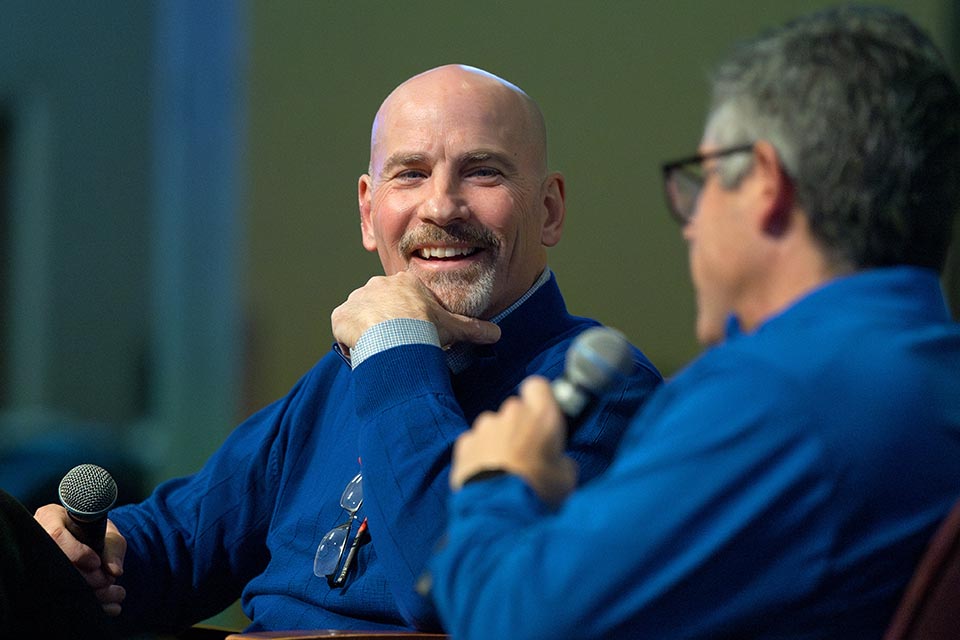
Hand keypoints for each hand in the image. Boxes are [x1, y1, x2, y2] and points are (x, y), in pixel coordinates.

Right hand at [34, 504, 126, 615]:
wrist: (91, 545)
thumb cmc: (100, 535)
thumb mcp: (110, 536)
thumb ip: (114, 550)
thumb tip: (113, 571)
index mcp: (51, 517)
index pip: (55, 535)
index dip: (77, 553)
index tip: (96, 563)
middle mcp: (38, 538)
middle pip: (54, 563)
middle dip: (85, 578)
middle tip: (106, 581)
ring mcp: (36, 560)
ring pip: (57, 583)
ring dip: (90, 594)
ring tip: (115, 594)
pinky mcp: (44, 582)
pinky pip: (60, 597)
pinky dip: (89, 604)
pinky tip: (110, 606)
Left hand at [331, 271, 499, 349]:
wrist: (396, 336)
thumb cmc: (426, 328)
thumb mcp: (454, 327)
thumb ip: (474, 329)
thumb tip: (497, 334)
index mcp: (404, 284)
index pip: (401, 299)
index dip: (406, 317)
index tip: (411, 332)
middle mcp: (377, 285)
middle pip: (379, 305)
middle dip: (385, 322)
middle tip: (395, 343)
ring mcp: (357, 299)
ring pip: (360, 316)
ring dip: (366, 332)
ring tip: (381, 349)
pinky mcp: (341, 315)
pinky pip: (342, 327)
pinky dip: (349, 340)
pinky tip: (363, 351)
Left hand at [451, 376, 577, 504]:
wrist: (499, 511)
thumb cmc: (538, 492)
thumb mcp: (566, 477)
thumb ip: (561, 458)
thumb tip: (557, 460)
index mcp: (542, 416)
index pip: (538, 386)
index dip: (539, 399)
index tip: (541, 416)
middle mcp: (512, 413)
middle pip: (515, 410)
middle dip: (519, 427)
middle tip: (525, 454)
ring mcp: (485, 426)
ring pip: (494, 427)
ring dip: (498, 441)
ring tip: (503, 470)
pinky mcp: (464, 442)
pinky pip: (475, 442)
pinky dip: (478, 454)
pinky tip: (485, 475)